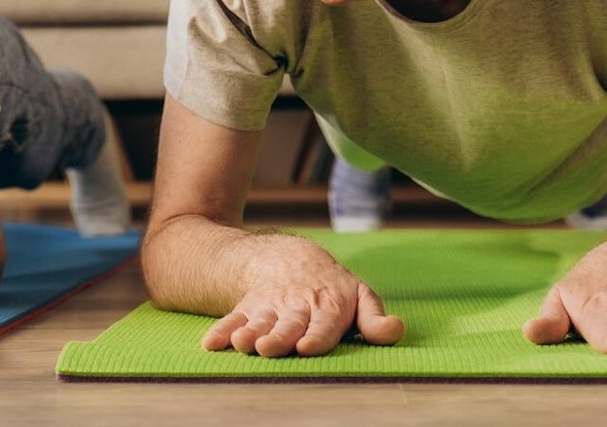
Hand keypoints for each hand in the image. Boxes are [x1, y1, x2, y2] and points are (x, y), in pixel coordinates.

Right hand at [201, 239, 403, 357]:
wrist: (289, 257)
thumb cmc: (332, 288)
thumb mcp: (359, 295)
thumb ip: (374, 318)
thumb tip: (395, 330)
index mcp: (328, 306)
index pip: (323, 325)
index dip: (315, 336)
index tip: (306, 347)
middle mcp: (297, 307)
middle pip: (287, 325)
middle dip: (277, 336)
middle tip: (266, 347)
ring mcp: (270, 307)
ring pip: (259, 321)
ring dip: (248, 332)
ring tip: (241, 342)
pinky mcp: (248, 308)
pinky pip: (233, 318)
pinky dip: (221, 330)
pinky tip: (210, 344)